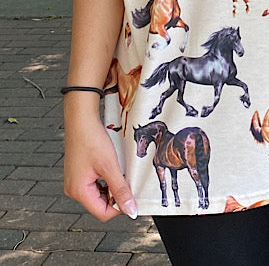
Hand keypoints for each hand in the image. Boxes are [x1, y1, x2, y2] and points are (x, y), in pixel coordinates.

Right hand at [64, 100, 136, 221]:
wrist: (81, 119)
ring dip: (111, 186)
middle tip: (124, 178)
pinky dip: (105, 179)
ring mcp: (75, 181)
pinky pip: (94, 184)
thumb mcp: (109, 166)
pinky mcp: (78, 173)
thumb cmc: (91, 139)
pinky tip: (110, 167)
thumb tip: (130, 210)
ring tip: (116, 170)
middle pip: (100, 204)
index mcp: (79, 191)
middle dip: (115, 195)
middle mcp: (73, 190)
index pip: (103, 213)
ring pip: (98, 194)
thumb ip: (120, 190)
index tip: (131, 195)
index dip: (119, 207)